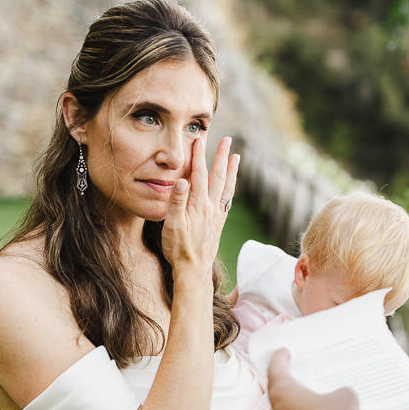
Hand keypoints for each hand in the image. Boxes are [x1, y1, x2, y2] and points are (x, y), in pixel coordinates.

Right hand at [160, 135, 238, 271]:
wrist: (193, 270)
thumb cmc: (179, 249)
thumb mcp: (172, 226)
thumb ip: (176, 202)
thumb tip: (182, 180)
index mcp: (198, 205)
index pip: (198, 175)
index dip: (198, 156)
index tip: (198, 140)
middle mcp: (211, 207)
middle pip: (218, 176)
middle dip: (221, 156)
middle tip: (226, 140)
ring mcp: (217, 215)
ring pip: (227, 187)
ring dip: (231, 170)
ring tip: (236, 156)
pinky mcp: (219, 222)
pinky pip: (228, 199)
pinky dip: (230, 187)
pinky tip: (231, 184)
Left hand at [267, 348, 361, 409]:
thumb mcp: (346, 399)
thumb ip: (342, 392)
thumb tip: (340, 397)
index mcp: (284, 393)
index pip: (276, 369)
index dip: (280, 358)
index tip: (283, 352)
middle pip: (281, 392)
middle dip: (292, 384)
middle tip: (301, 374)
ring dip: (301, 407)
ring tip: (318, 400)